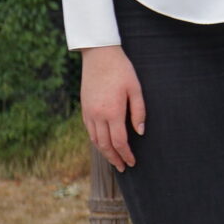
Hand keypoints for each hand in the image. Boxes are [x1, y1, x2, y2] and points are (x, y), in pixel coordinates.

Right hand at [81, 45, 144, 171]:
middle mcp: (98, 115)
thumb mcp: (136, 89)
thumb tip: (140, 133)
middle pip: (105, 145)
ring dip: (104, 152)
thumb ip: (139, 112)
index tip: (132, 162)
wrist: (99, 55)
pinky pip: (89, 130)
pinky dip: (96, 141)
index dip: (126, 154)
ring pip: (95, 140)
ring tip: (113, 160)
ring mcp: (89, 112)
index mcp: (113, 112)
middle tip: (122, 168)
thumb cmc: (121, 70)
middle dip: (114, 158)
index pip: (119, 142)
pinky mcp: (84, 108)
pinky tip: (103, 144)